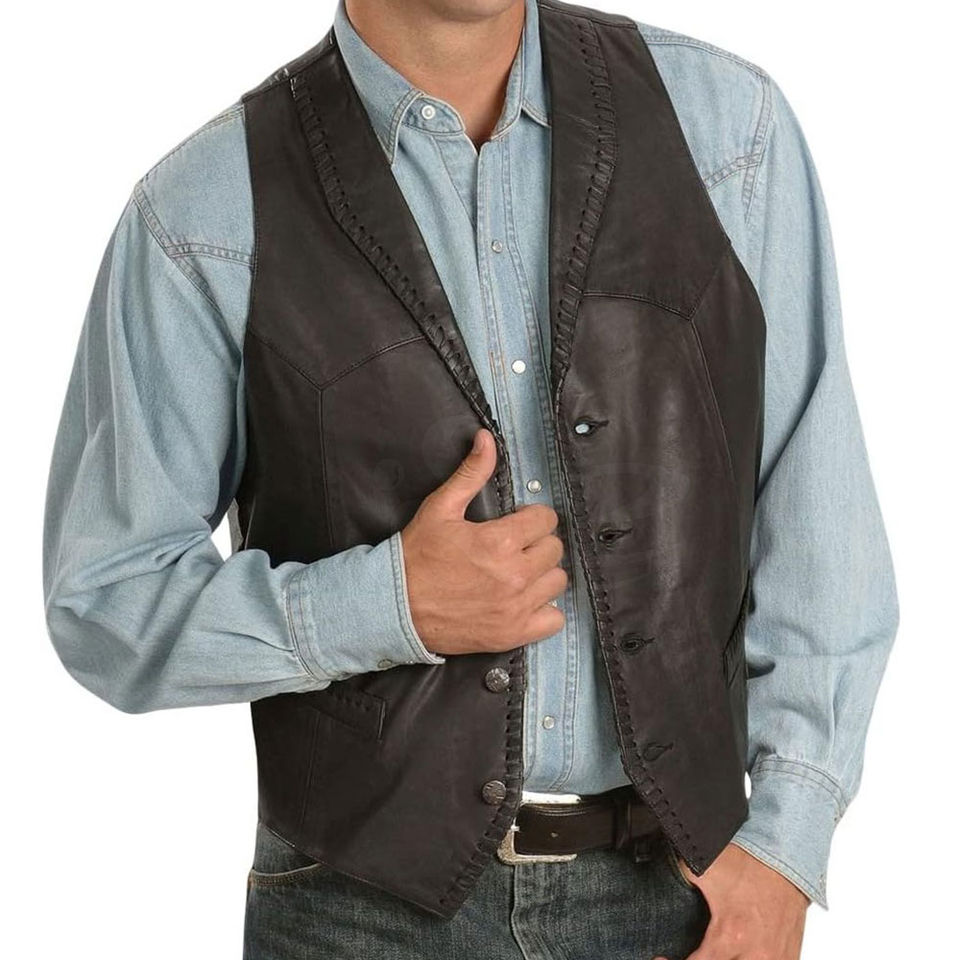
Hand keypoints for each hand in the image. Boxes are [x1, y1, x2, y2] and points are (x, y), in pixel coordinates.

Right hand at [401, 427, 567, 655]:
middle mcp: (513, 575)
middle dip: (536, 542)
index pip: (546, 519)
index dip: (530, 517)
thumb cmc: (416, 557)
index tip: (514, 524)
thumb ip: (470, 473)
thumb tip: (486, 439)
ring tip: (518, 572)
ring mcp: (515, 608)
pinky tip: (524, 600)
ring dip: (542, 574)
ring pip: (557, 581)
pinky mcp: (513, 633)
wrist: (394, 606)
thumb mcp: (440, 508)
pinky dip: (545, 610)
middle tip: (514, 547)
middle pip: (554, 549)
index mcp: (499, 542)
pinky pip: (554, 620)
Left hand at [656, 843, 809, 959]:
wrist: (787, 859)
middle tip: (690, 955)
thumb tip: (657, 873)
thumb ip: (679, 876)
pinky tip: (736, 955)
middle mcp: (754, 955)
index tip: (660, 958)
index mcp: (729, 936)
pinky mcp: (788, 959)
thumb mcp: (704, 867)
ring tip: (713, 955)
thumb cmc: (749, 863)